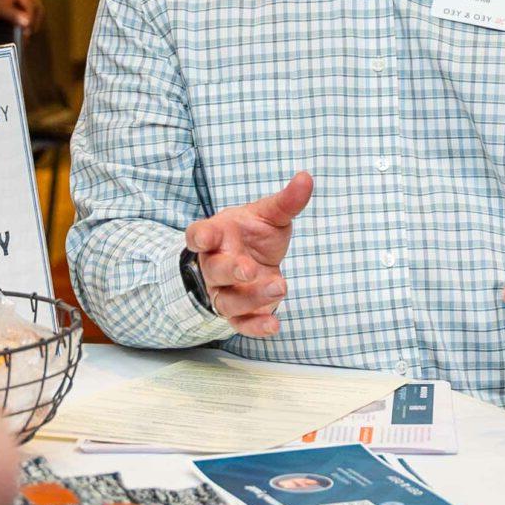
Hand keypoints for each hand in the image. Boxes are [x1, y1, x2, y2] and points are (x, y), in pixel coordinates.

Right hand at [184, 171, 313, 336]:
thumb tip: (306, 178)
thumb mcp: (269, 215)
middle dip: (230, 271)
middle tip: (249, 268)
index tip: (204, 237)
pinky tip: (274, 325)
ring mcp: (224, 291)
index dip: (200, 237)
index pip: (198, 234)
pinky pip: (242, 324)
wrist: (252, 257)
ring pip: (228, 300)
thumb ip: (286, 201)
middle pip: (214, 271)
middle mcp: (214, 266)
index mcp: (216, 236)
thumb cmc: (253, 233)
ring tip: (280, 286)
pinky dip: (256, 327)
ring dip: (251, 297)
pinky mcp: (239, 312)